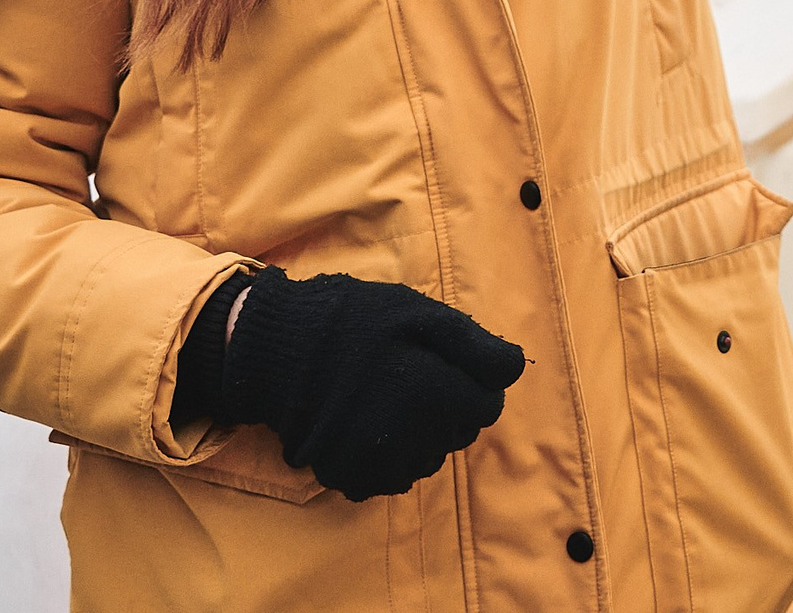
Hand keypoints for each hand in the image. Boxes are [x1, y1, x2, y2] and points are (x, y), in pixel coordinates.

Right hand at [195, 268, 525, 500]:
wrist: (276, 350)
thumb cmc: (354, 323)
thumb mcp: (422, 314)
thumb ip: (476, 345)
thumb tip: (516, 370)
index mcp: (437, 395)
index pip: (488, 407)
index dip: (472, 384)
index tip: (445, 366)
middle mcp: (413, 439)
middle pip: (459, 435)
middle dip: (448, 409)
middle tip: (412, 377)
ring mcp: (379, 464)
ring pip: (428, 459)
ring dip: (420, 435)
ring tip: (387, 399)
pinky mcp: (349, 479)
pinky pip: (391, 477)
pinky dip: (387, 456)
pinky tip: (367, 424)